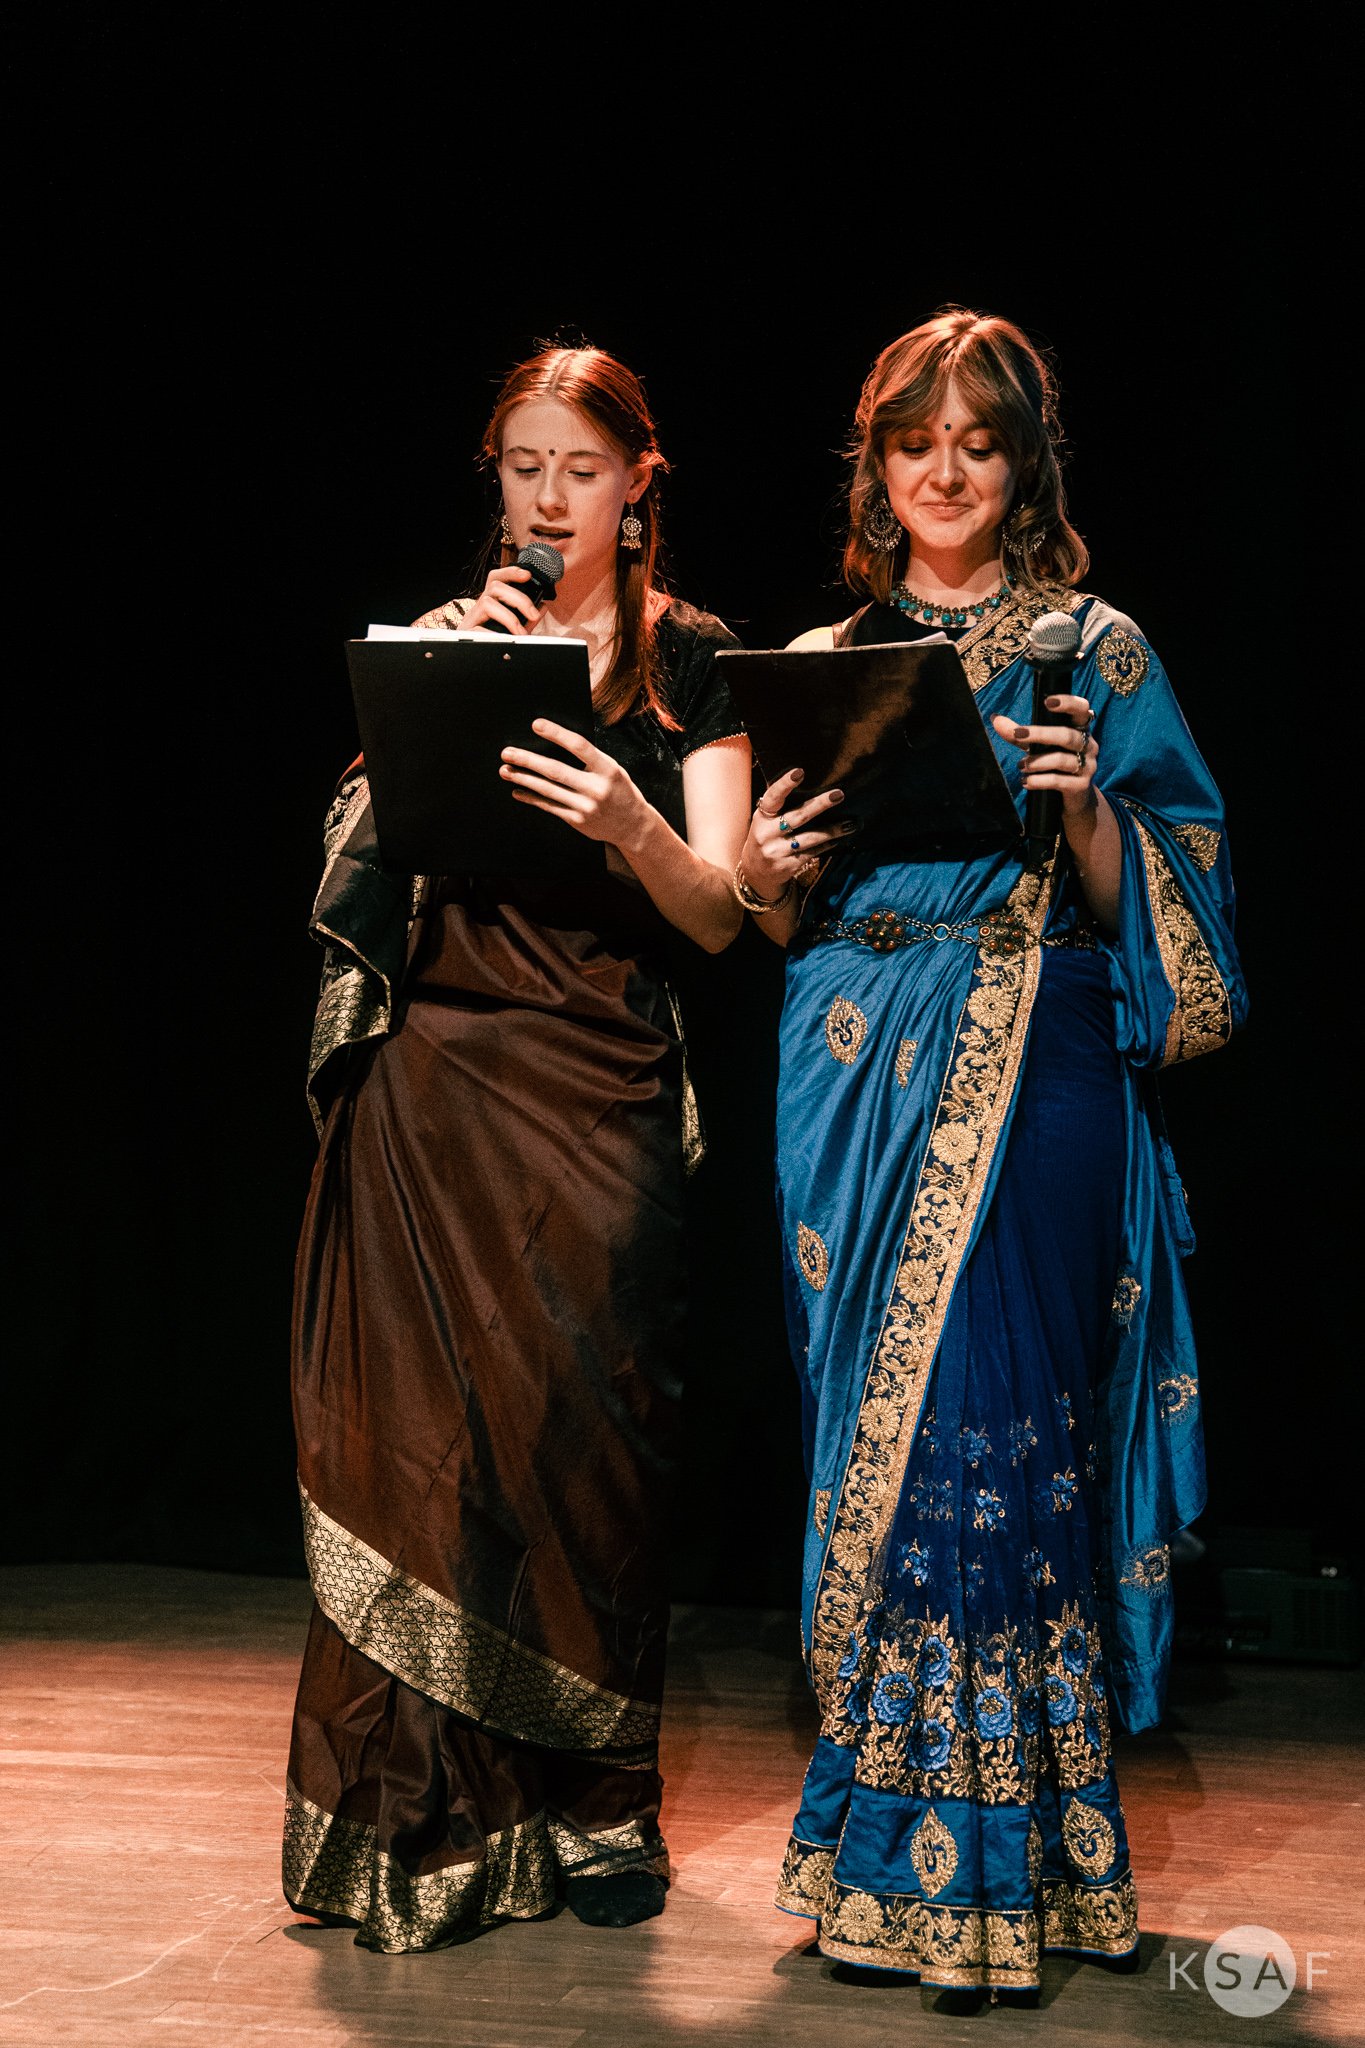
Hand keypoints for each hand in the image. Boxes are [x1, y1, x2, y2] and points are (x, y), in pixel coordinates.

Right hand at [460, 565, 544, 635]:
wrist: (473, 664)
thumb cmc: (494, 643)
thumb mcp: (514, 629)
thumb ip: (527, 619)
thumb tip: (542, 607)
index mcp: (491, 603)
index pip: (496, 579)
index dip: (510, 573)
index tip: (527, 575)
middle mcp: (479, 607)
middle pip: (495, 587)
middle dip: (519, 599)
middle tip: (533, 615)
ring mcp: (471, 619)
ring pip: (487, 603)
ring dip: (509, 618)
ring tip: (521, 634)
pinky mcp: (466, 633)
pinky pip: (478, 628)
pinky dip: (494, 634)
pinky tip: (505, 641)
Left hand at [499, 719, 649, 846]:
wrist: (632, 825)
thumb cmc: (619, 790)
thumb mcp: (613, 769)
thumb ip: (590, 759)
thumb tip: (556, 742)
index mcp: (608, 769)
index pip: (579, 746)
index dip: (556, 734)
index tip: (535, 724)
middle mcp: (596, 788)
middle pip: (555, 770)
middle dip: (528, 760)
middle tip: (507, 753)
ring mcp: (586, 806)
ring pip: (547, 789)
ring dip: (523, 778)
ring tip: (505, 770)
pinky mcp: (577, 821)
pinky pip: (549, 806)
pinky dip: (531, 798)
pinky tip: (518, 791)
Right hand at [739, 767, 855, 900]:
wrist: (756, 873)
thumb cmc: (766, 837)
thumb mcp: (765, 820)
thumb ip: (778, 804)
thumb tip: (804, 779)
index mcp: (762, 817)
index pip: (773, 797)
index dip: (785, 784)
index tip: (800, 772)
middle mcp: (767, 834)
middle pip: (798, 816)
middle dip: (820, 805)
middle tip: (838, 794)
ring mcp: (777, 852)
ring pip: (810, 838)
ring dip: (832, 830)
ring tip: (851, 823)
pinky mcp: (787, 866)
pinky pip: (812, 853)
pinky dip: (827, 844)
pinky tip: (839, 839)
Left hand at [991, 693, 1097, 814]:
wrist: (1073, 798)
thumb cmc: (1054, 765)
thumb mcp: (1036, 747)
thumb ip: (1018, 734)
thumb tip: (995, 719)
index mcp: (1080, 729)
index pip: (1082, 709)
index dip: (1069, 702)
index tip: (1048, 701)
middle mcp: (1088, 745)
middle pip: (1067, 735)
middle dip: (1041, 734)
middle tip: (1018, 734)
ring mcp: (1088, 766)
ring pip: (1062, 759)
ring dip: (1037, 761)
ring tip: (1021, 765)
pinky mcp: (1081, 786)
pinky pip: (1059, 780)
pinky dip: (1039, 780)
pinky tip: (1026, 782)